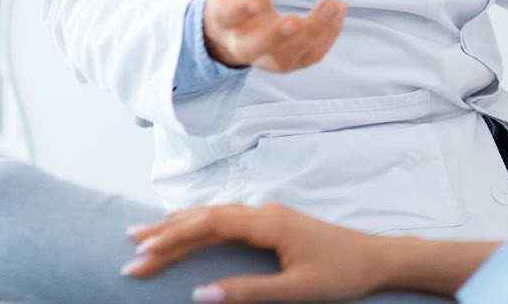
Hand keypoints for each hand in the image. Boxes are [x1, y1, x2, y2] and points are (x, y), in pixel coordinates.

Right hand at [123, 202, 387, 301]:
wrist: (377, 259)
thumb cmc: (341, 274)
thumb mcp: (295, 291)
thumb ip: (247, 291)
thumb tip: (199, 295)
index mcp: (268, 222)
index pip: (208, 225)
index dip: (172, 238)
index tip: (140, 254)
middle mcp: (264, 212)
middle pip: (206, 218)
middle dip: (166, 233)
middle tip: (130, 250)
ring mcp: (269, 216)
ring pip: (215, 216)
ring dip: (180, 225)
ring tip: (145, 234)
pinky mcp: (273, 224)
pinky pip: (228, 221)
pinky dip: (200, 225)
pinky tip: (188, 228)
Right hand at [184, 0, 345, 71]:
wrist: (234, 27)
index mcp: (222, 17)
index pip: (228, 17)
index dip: (241, 11)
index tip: (258, 0)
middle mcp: (242, 42)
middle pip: (254, 48)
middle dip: (274, 37)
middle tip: (295, 21)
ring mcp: (266, 55)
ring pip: (286, 57)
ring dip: (311, 34)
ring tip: (333, 5)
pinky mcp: (290, 59)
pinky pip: (309, 56)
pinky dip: (326, 37)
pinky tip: (338, 11)